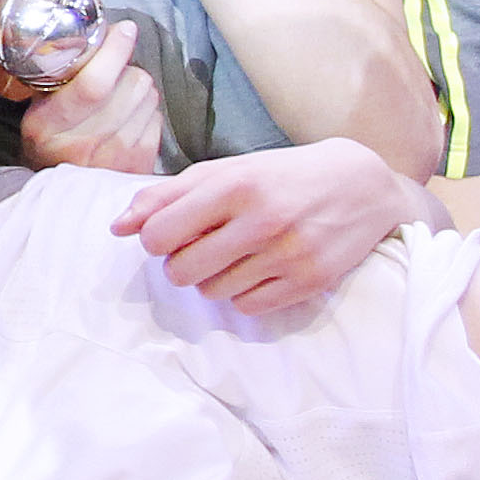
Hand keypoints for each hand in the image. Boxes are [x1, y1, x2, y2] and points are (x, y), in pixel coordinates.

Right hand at [17, 22, 170, 173]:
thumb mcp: (37, 112)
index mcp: (48, 125)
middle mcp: (82, 144)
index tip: (124, 30)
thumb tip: (95, 35)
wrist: (65, 196)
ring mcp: (115, 158)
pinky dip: (147, 111)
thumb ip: (56, 79)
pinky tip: (130, 118)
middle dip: (129, 69)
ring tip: (121, 98)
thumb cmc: (51, 144)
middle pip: (132, 84)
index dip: (115, 51)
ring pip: (149, 97)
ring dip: (139, 90)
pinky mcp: (139, 165)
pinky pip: (157, 118)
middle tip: (115, 74)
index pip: (93, 84)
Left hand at [110, 137, 406, 314]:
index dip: (155, 240)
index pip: (159, 235)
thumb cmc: (280, 176)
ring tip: (236, 255)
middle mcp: (262, 220)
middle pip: (181, 271)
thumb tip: (117, 227)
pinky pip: (248, 308)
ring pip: (212, 293)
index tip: (171, 234)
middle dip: (181, 263)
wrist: (361, 185)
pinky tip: (259, 269)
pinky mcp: (310, 281)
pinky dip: (244, 294)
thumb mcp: (225, 171)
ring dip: (213, 278)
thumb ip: (167, 196)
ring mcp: (288, 253)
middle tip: (202, 246)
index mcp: (233, 185)